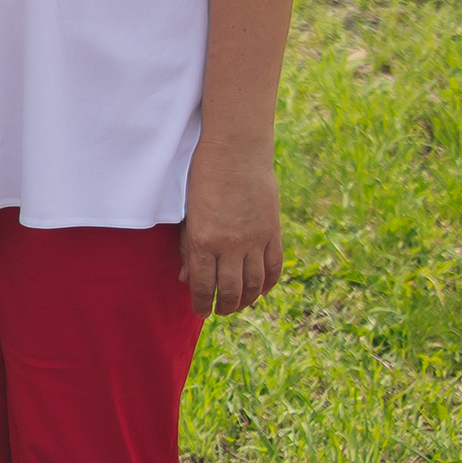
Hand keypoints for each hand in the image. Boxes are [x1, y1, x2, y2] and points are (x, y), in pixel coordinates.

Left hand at [179, 142, 283, 315]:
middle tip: (220, 311)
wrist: (236, 151)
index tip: (200, 312)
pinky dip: (269, 283)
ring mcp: (255, 240)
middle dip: (225, 307)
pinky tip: (262, 289)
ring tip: (239, 305)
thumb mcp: (188, 211)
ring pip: (255, 284)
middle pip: (232, 290)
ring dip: (247, 300)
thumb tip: (186, 279)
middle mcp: (231, 245)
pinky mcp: (273, 232)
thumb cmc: (203, 176)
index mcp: (204, 240)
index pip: (204, 285)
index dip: (202, 303)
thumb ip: (188, 246)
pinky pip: (274, 267)